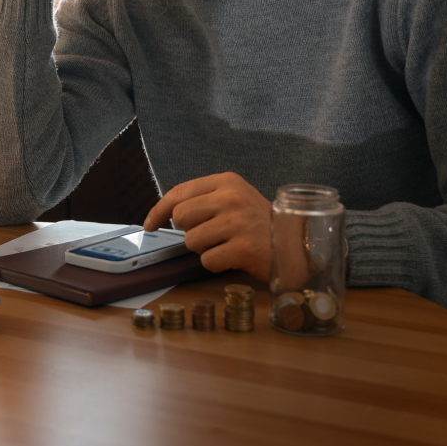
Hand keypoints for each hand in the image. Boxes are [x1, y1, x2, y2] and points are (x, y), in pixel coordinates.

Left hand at [143, 172, 273, 280]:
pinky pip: (207, 260)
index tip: (150, 224)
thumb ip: (205, 200)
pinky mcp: (242, 248)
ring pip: (191, 241)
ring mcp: (237, 223)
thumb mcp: (236, 198)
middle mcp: (231, 198)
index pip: (179, 192)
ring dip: (204, 249)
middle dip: (190, 231)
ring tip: (227, 245)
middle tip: (212, 234)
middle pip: (181, 217)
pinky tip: (234, 257)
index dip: (159, 210)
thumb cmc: (260, 223)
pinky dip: (216, 264)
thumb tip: (166, 213)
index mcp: (227, 181)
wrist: (296, 245)